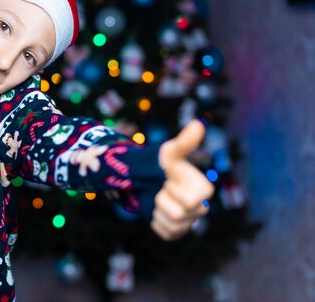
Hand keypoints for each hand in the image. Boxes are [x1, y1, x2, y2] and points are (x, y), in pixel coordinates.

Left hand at [151, 119, 214, 240]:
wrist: (150, 180)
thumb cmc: (164, 165)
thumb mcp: (171, 153)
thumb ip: (184, 141)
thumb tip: (198, 123)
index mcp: (205, 190)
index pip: (188, 202)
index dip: (172, 191)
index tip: (169, 182)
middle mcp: (202, 208)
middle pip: (177, 215)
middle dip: (163, 200)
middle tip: (163, 190)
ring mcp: (190, 223)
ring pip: (170, 226)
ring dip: (158, 211)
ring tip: (161, 199)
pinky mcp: (177, 233)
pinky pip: (164, 233)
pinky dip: (156, 222)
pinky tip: (158, 210)